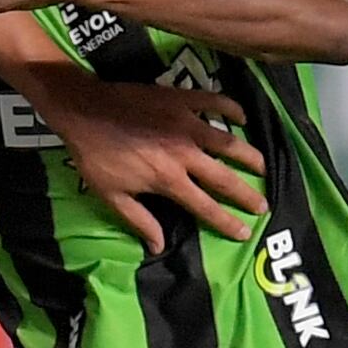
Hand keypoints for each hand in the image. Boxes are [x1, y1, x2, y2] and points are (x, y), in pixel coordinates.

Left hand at [34, 76, 265, 253]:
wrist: (84, 110)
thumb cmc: (95, 156)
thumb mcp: (111, 195)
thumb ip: (139, 220)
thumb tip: (158, 247)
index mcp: (169, 180)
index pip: (206, 207)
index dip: (227, 222)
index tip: (246, 233)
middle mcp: (185, 154)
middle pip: (226, 178)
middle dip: (247, 194)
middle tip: (263, 203)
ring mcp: (187, 125)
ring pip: (229, 142)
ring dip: (249, 155)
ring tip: (263, 165)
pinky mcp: (183, 100)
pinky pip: (216, 103)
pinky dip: (232, 109)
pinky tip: (242, 117)